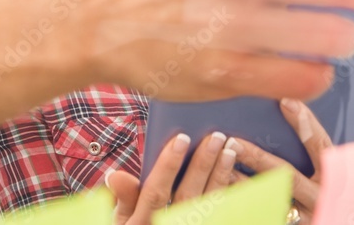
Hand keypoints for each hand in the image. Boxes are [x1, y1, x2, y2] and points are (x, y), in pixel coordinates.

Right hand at [106, 131, 236, 224]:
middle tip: (215, 137)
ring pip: (209, 203)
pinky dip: (229, 192)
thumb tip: (117, 175)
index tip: (181, 137)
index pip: (157, 192)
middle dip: (202, 164)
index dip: (168, 165)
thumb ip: (123, 198)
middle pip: (188, 195)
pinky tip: (235, 173)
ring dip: (221, 175)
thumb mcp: (120, 221)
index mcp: (142, 223)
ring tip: (230, 150)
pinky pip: (221, 212)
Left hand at [228, 99, 328, 223]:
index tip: (285, 101)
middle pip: (287, 175)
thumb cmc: (331, 192)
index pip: (320, 146)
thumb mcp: (331, 171)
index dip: (305, 124)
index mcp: (335, 176)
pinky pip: (265, 215)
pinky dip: (243, 207)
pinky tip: (224, 195)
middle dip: (258, 158)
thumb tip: (287, 108)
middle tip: (233, 142)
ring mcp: (307, 216)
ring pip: (270, 200)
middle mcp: (322, 197)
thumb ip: (316, 151)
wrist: (342, 224)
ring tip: (221, 167)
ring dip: (243, 184)